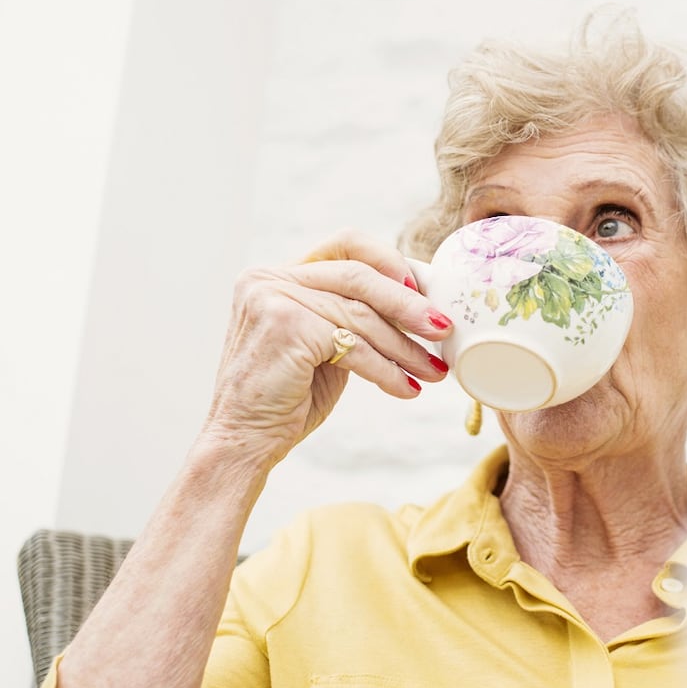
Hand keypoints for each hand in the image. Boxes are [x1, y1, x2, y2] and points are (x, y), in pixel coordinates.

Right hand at [198, 230, 451, 467]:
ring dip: (405, 347)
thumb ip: (351, 315)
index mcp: (276, 274)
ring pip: (361, 315)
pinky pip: (354, 346)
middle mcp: (268, 278)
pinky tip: (406, 388)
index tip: (421, 289)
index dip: (388, 261)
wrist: (243, 442)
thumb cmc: (287, 396)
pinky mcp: (286, 327)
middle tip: (443, 329)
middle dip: (408, 305)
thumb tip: (417, 305)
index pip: (345, 245)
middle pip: (359, 277)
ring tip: (433, 370)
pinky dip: (386, 370)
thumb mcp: (323, 343)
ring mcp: (273, 299)